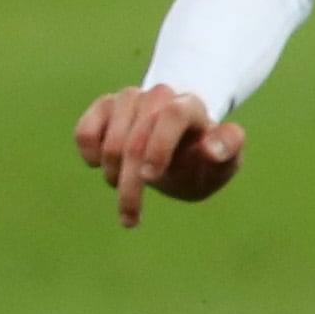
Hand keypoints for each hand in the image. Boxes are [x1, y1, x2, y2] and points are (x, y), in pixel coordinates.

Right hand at [75, 86, 239, 226]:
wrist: (180, 157)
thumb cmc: (202, 163)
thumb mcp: (224, 164)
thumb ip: (229, 150)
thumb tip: (210, 149)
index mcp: (191, 106)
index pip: (171, 116)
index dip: (158, 147)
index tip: (150, 178)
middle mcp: (160, 96)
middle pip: (136, 140)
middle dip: (131, 183)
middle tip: (131, 217)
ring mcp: (130, 99)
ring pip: (110, 141)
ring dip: (113, 174)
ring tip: (126, 186)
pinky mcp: (104, 108)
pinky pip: (85, 132)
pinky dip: (90, 156)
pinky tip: (103, 165)